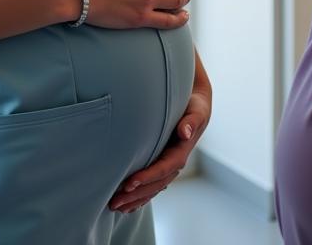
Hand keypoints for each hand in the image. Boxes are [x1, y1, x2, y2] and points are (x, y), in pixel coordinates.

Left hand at [108, 76, 211, 213]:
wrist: (196, 105)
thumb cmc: (194, 106)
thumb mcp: (196, 111)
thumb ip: (191, 121)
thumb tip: (184, 132)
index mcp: (182, 151)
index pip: (163, 168)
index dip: (147, 177)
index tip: (129, 184)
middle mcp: (175, 162)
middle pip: (155, 184)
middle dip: (136, 194)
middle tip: (115, 203)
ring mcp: (168, 165)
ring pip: (152, 187)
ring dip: (135, 199)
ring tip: (116, 207)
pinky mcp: (162, 163)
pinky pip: (152, 184)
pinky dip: (140, 196)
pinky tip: (128, 205)